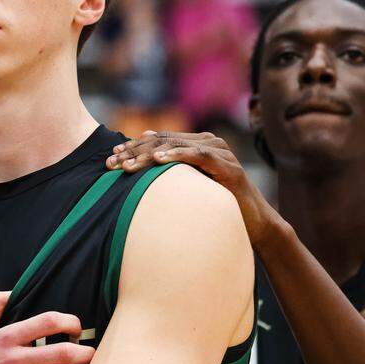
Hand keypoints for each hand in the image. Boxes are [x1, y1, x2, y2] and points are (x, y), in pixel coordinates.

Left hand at [107, 131, 277, 245]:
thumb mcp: (189, 189)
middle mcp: (208, 142)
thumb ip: (171, 174)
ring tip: (129, 165)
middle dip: (135, 150)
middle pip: (163, 140)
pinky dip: (178, 155)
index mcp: (196, 144)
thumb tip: (145, 161)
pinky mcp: (229, 165)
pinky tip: (159, 161)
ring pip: (177, 146)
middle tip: (112, 162)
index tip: (110, 157)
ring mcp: (220, 152)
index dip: (133, 146)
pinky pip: (199, 155)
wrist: (254, 223)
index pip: (158, 140)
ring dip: (149, 154)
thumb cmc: (217, 207)